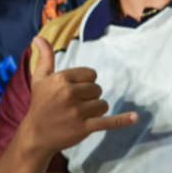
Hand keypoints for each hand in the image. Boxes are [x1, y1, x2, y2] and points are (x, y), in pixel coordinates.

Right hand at [19, 37, 137, 153]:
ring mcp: (77, 112)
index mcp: (61, 79)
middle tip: (73, 105)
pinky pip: (109, 121)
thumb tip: (39, 37)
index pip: (91, 74)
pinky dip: (123, 120)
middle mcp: (69, 93)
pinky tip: (135, 117)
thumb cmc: (40, 104)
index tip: (72, 91)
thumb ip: (45, 57)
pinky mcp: (84, 127)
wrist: (36, 135)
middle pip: (98, 89)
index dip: (84, 83)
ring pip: (103, 104)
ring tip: (78, 115)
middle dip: (89, 97)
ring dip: (95, 110)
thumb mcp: (39, 79)